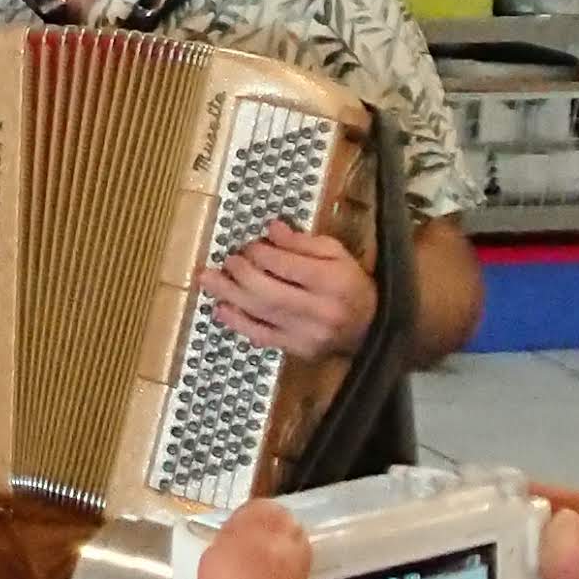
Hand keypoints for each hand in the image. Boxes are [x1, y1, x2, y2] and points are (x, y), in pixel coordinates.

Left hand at [199, 227, 380, 358]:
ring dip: (229, 295)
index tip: (249, 245)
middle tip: (227, 260)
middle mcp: (321, 310)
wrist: (371, 327)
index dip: (261, 253)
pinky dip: (238, 322)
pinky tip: (221, 308)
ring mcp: (308, 334)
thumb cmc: (350, 283)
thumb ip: (303, 242)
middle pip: (269, 292)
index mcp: (333, 282)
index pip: (288, 266)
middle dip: (240, 274)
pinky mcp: (299, 350)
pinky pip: (262, 336)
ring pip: (261, 314)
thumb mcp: (337, 254)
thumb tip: (272, 228)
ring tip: (207, 279)